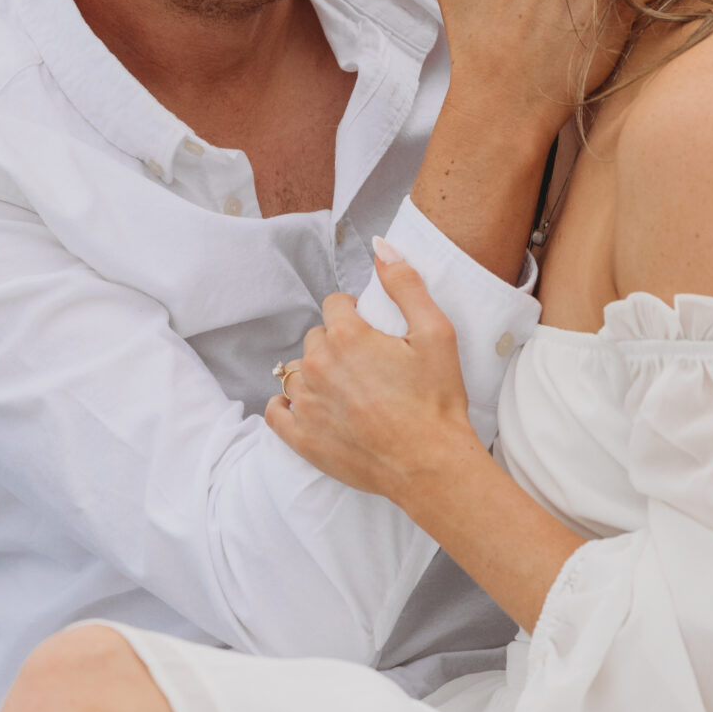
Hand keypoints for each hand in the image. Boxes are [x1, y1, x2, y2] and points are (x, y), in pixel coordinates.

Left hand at [265, 246, 477, 505]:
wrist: (431, 464)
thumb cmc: (437, 399)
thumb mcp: (435, 332)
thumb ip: (405, 284)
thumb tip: (380, 247)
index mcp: (346, 336)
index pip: (335, 305)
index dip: (355, 314)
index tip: (372, 332)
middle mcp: (317, 366)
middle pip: (315, 338)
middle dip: (336, 344)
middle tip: (366, 365)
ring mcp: (305, 404)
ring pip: (296, 372)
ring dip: (315, 374)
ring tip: (346, 390)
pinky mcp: (301, 438)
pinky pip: (275, 411)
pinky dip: (286, 406)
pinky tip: (306, 407)